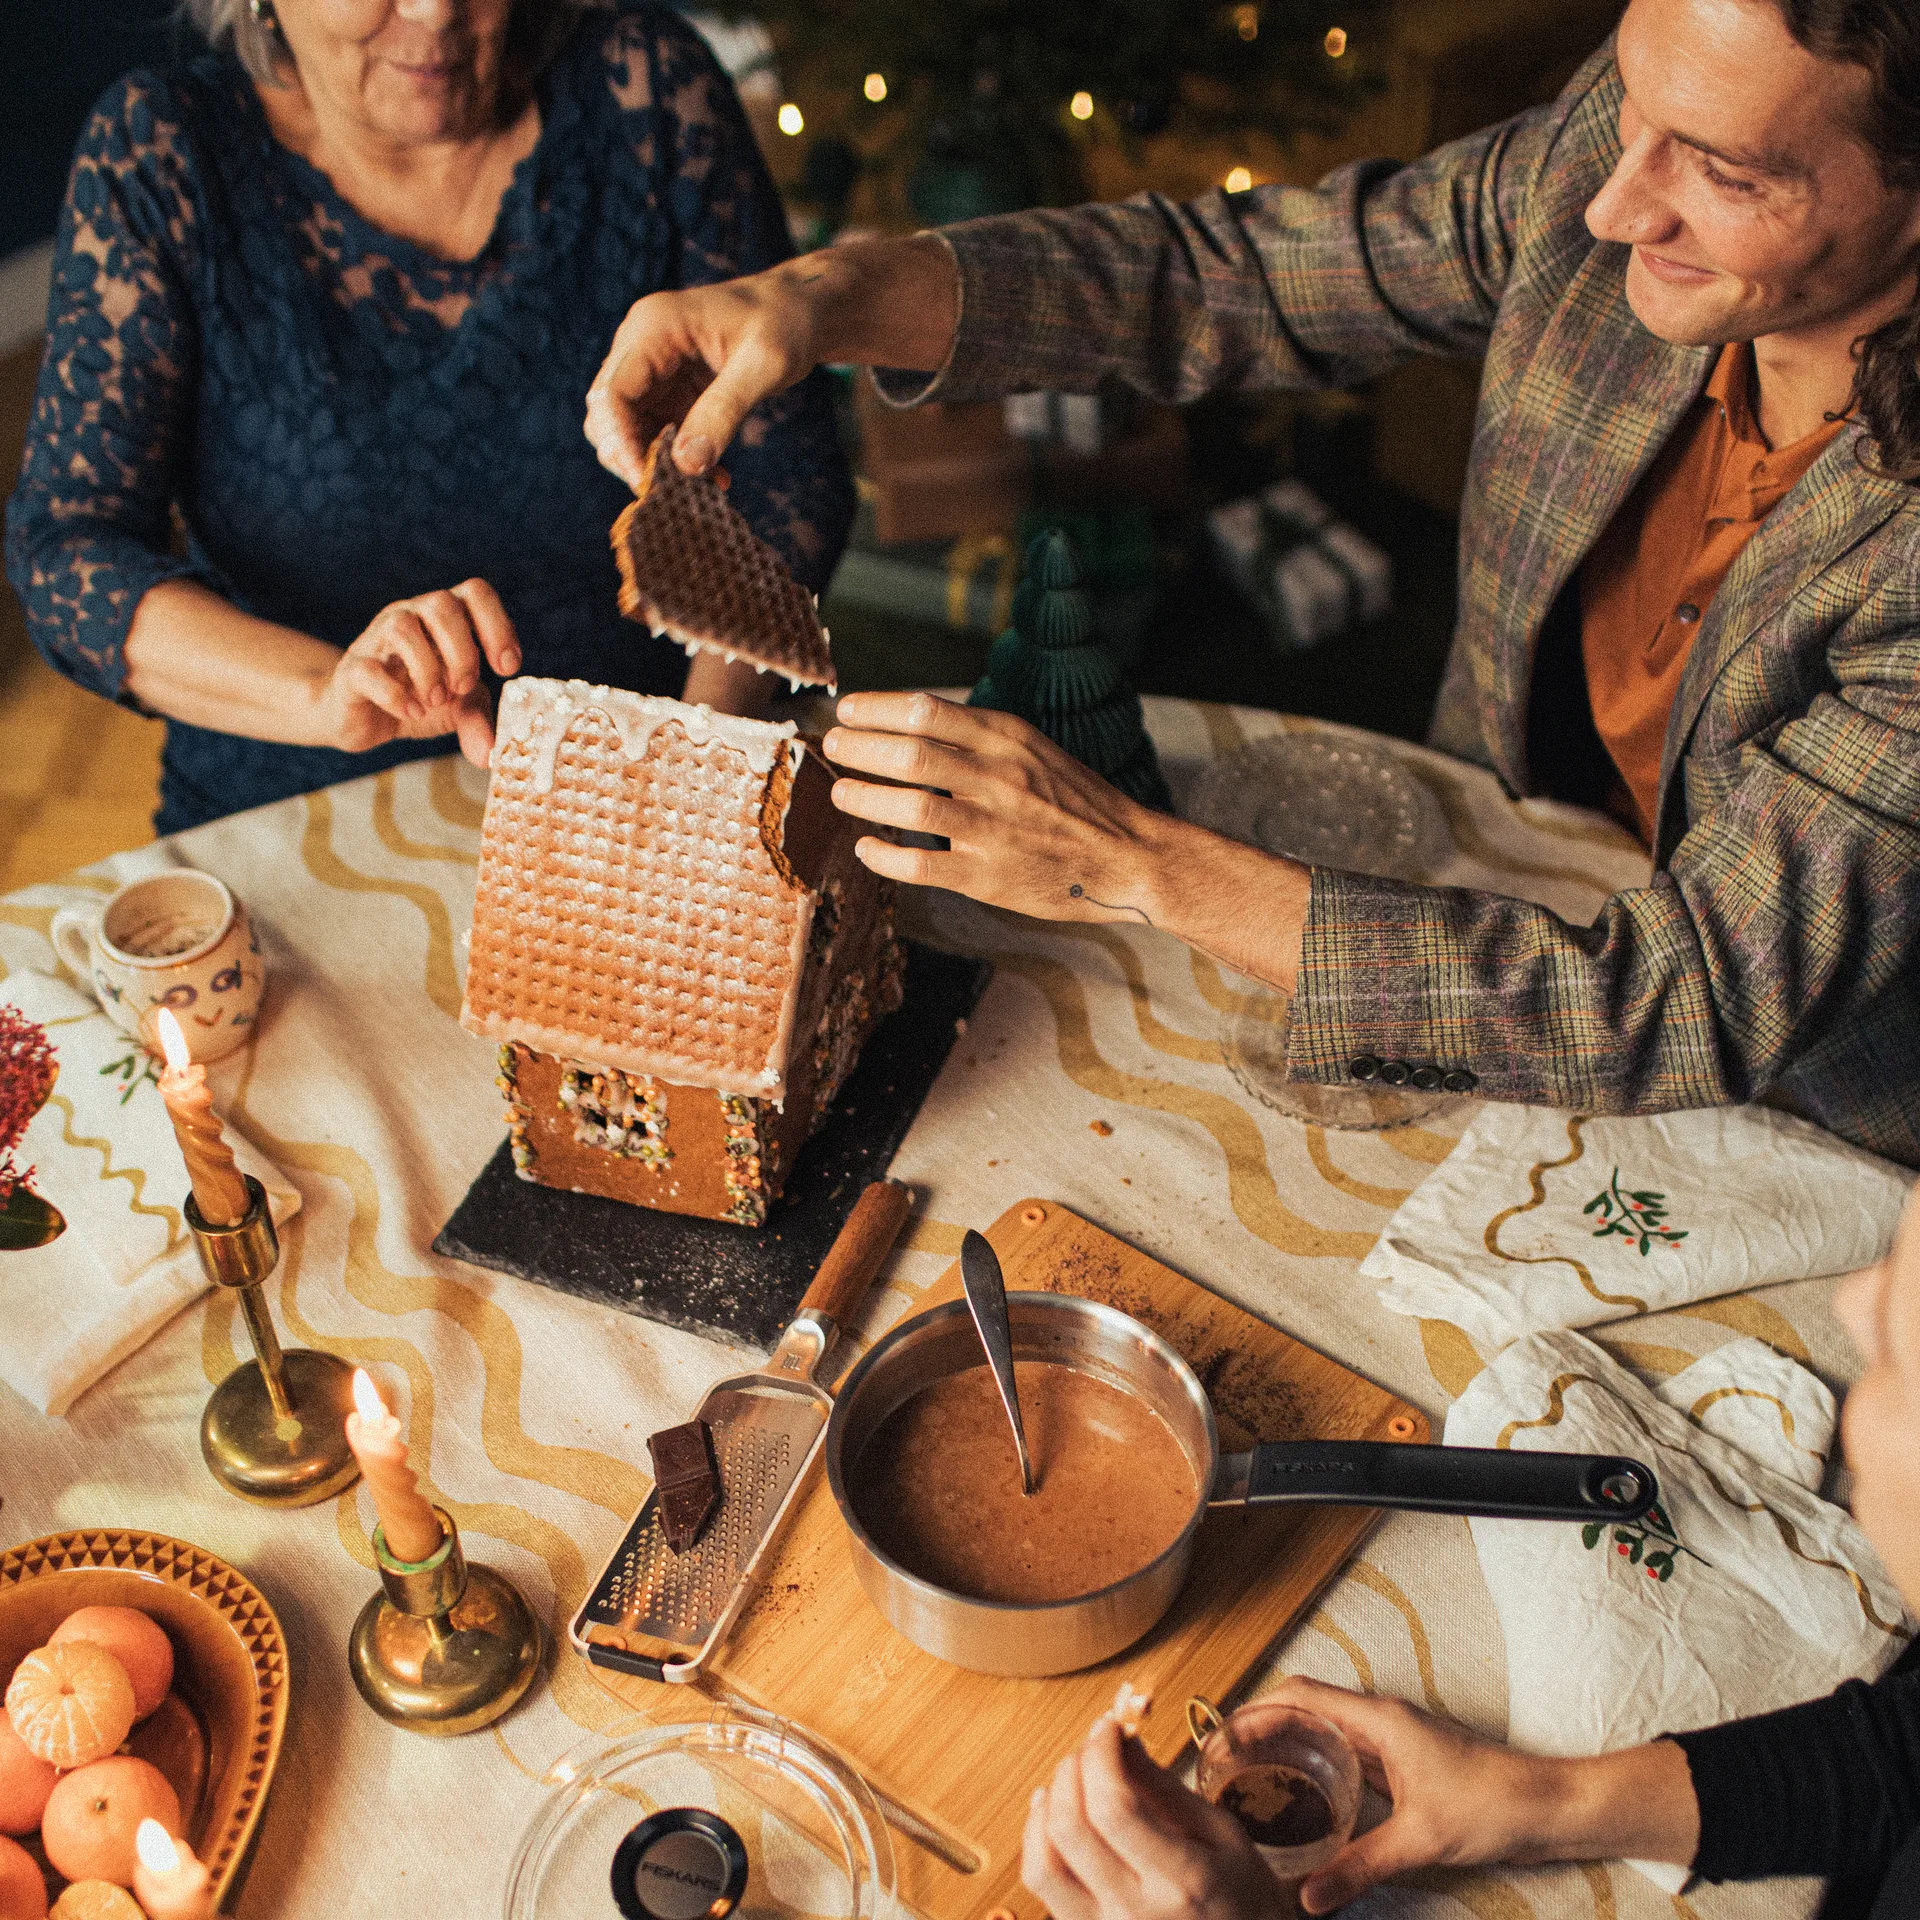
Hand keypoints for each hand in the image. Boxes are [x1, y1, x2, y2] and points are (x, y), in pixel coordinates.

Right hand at [317, 580, 520, 767]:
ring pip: (402, 627)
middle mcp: (412, 616)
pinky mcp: (353, 670)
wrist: (365, 719)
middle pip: (442, 604)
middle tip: (463, 687)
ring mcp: (378, 639)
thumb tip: (489, 753)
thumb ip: (478, 720)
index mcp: (445, 618)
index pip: (475, 593)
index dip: (498, 625)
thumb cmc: (418, 699)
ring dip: (429, 669)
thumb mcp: (458, 709)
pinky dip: (396, 695)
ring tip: (435, 701)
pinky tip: (412, 712)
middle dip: (463, 651)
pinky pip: (370, 670)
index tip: (507, 667)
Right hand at [584, 236, 959, 487]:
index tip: (645, 483)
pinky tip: (715, 476)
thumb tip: (687, 465)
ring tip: (703, 486)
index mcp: (654, 327)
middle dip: (632, 457)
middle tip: (672, 495)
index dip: (621, 442)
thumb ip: (724, 412)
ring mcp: (653, 368)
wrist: (802, 311)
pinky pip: (658, 432)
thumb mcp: (763, 366)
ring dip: (656, 463)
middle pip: (608, 413)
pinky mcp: (670, 389)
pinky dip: (677, 459)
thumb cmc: (786, 324)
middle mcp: (642, 345)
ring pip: (628, 428)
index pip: (613, 393)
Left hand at [823, 693, 1179, 926]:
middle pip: (910, 754)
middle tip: (834, 747)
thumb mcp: (1033, 749)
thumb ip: (978, 736)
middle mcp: (999, 778)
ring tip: (841, 793)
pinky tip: (867, 848)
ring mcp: (993, 829)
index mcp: (1008, 740)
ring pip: (910, 807)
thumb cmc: (1072, 801)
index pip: (927, 710)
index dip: (876, 707)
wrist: (1126, 857)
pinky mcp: (988, 876)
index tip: (847, 709)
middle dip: (859, 748)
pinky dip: (883, 856)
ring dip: (863, 798)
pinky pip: (920, 865)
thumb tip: (908, 720)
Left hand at [1023, 1717, 1280, 1919]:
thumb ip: (1165, 1787)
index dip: (1101, 1755)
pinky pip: (1042, 1886)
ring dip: (1047, 1805)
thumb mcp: (1222, 1835)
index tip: (1109, 1727)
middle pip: (1071, 1829)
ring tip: (1071, 1778)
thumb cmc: (1243, 1898)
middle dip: (1073, 1768)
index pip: (1115, 1809)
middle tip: (1093, 1746)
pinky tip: (1053, 1814)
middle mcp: (1136, 1914)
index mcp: (1183, 1882)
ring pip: (1042, 1865)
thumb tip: (1121, 1738)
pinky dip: (1038, 1841)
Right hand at [1259, 1679, 1698, 1912]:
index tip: (1222, 1738)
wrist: (1548, 1806)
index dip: (1256, 1711)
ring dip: (1290, 1746)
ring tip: (1255, 1781)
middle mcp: (1380, 1719)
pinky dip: (1319, 1767)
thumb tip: (1307, 1898)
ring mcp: (1393, 1740)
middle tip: (1227, 1766)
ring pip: (1326, 1730)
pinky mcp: (1405, 1762)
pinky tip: (1308, 1801)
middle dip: (1263, 1729)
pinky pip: (1348, 1754)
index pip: (1300, 1695)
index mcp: (1377, 1718)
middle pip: (1306, 1708)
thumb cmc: (1491, 1805)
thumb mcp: (1419, 1840)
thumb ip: (1359, 1866)